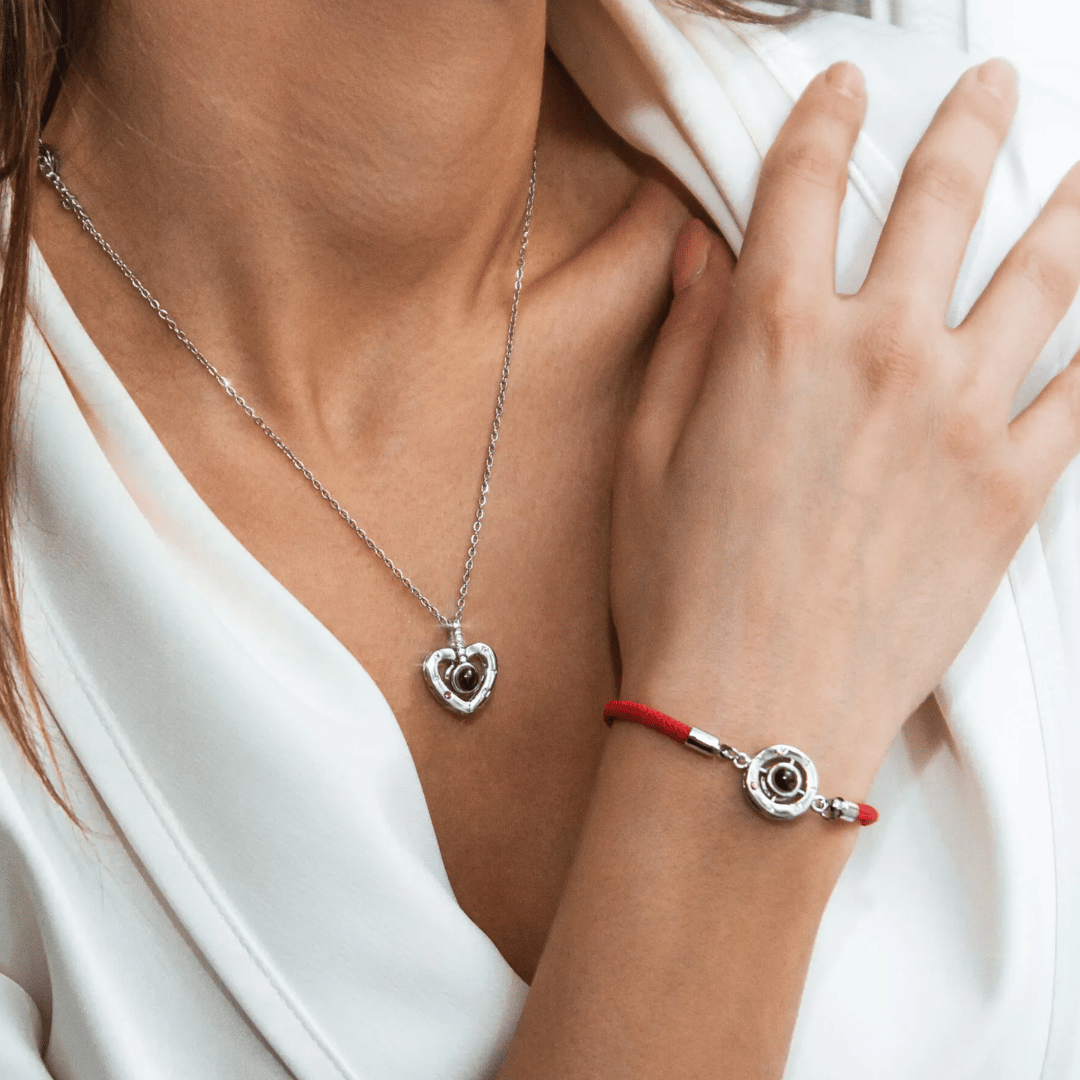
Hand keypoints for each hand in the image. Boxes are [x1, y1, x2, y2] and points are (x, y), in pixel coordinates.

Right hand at [612, 59, 1079, 788]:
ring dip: (1068, 204)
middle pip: (939, 199)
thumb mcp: (647, 451)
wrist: (755, 709)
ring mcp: (961, 414)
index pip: (805, 183)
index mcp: (774, 333)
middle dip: (964, 124)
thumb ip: (684, 336)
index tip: (842, 90)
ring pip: (1043, 275)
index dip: (825, 120)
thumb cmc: (681, 587)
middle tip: (987, 85)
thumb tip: (701, 247)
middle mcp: (879, 350)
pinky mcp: (1013, 488)